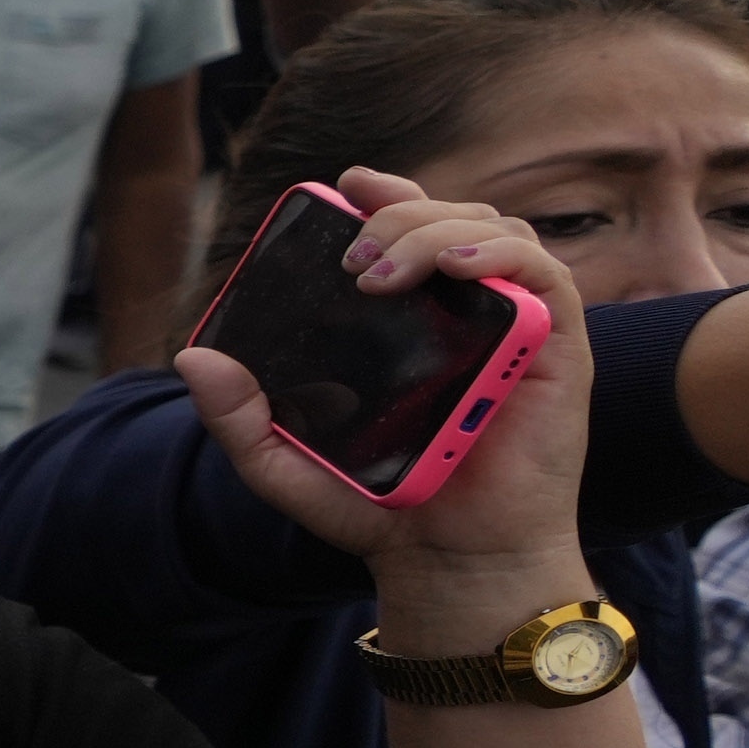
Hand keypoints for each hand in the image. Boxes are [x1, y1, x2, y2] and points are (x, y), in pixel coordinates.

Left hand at [173, 169, 599, 593]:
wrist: (448, 562)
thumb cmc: (379, 507)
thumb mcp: (284, 463)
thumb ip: (237, 416)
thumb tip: (192, 356)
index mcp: (415, 322)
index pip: (413, 231)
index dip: (388, 195)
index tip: (347, 185)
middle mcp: (469, 313)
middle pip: (451, 218)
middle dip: (400, 215)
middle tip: (352, 256)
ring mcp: (517, 327)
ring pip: (496, 232)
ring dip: (438, 229)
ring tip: (384, 270)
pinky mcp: (557, 350)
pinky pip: (546, 278)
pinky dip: (502, 257)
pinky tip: (456, 269)